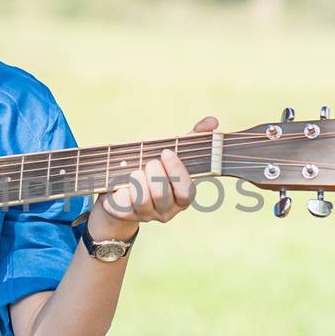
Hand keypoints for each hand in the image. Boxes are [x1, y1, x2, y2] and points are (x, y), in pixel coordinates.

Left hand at [90, 115, 217, 240]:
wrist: (122, 188)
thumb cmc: (154, 168)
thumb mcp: (174, 152)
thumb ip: (194, 138)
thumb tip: (212, 121)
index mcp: (182, 197)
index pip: (186, 192)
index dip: (176, 172)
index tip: (166, 152)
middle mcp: (166, 210)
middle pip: (162, 195)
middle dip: (154, 173)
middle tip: (149, 162)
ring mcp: (146, 215)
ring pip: (143, 200)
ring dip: (137, 179)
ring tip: (136, 170)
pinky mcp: (126, 215)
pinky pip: (124, 203)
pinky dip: (122, 188)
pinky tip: (122, 182)